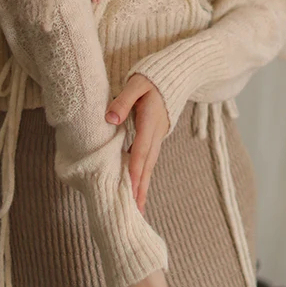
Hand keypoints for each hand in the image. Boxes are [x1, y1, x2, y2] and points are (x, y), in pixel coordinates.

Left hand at [106, 73, 168, 212]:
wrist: (176, 72)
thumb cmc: (152, 77)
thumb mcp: (136, 84)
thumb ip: (123, 101)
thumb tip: (109, 120)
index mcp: (150, 122)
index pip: (140, 152)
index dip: (134, 173)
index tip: (130, 194)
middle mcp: (156, 133)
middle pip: (147, 165)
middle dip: (141, 189)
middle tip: (135, 213)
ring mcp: (158, 134)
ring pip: (149, 163)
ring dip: (143, 184)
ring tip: (137, 207)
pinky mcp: (156, 134)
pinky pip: (149, 157)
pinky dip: (143, 172)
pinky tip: (138, 183)